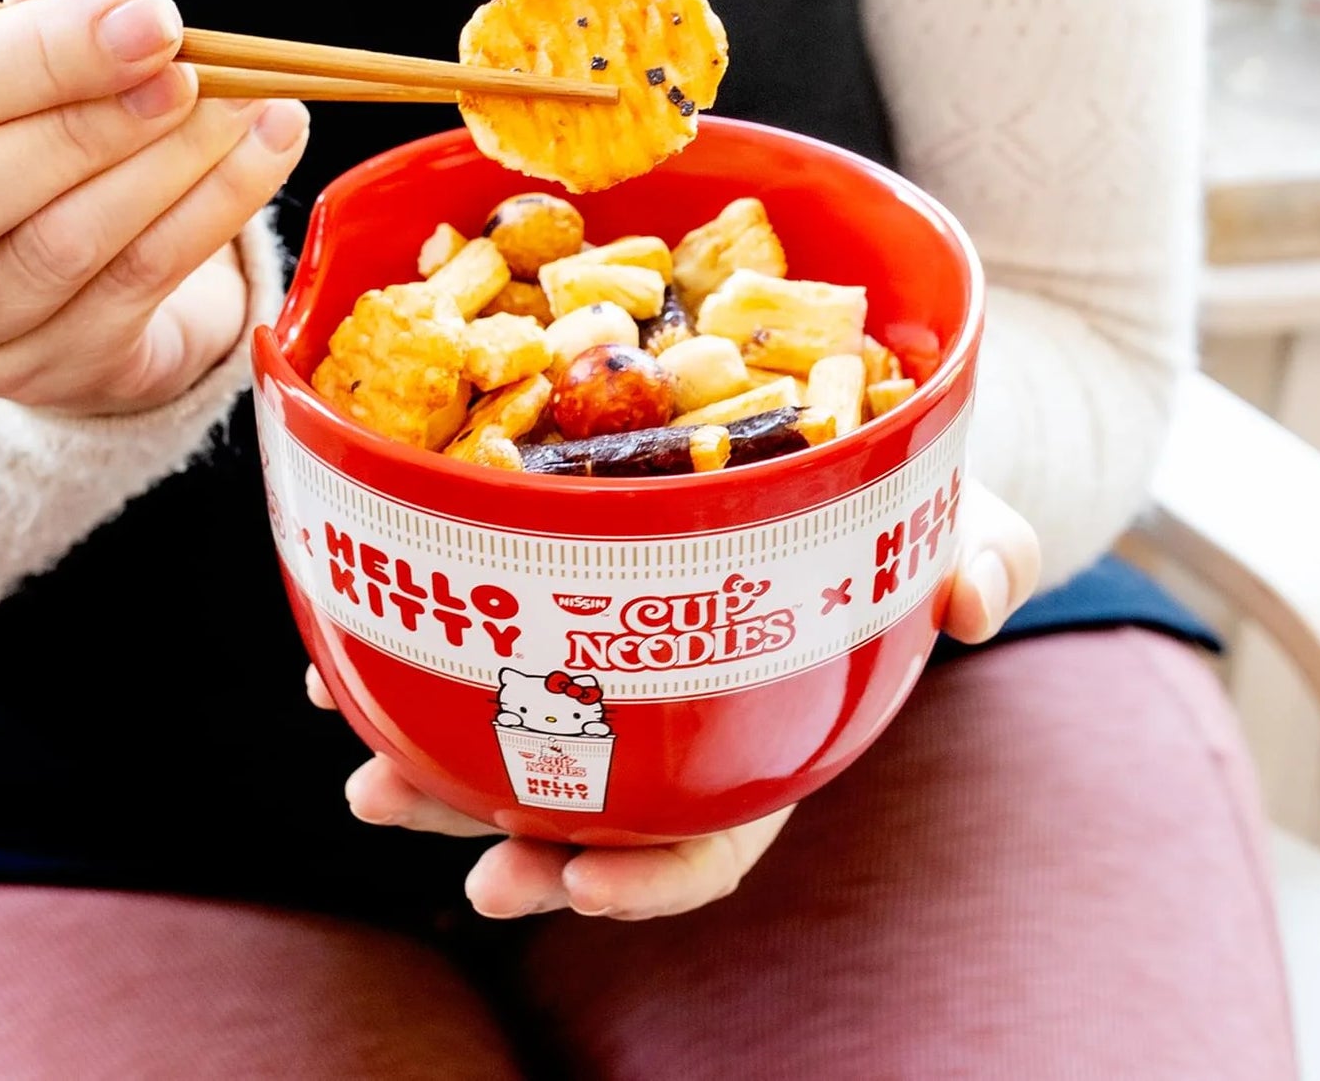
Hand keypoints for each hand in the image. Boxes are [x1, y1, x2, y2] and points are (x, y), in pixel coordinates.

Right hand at [0, 0, 309, 413]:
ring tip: (249, 102)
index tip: (147, 16)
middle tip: (190, 69)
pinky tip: (266, 147)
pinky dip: (212, 211)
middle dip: (88, 124)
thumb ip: (36, 6)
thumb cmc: (2, 144)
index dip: (32, 56)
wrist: (39, 285)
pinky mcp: (37, 379)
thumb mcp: (5, 70)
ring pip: (58, 253)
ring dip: (170, 168)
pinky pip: (133, 291)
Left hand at [307, 478, 1039, 919]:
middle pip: (590, 810)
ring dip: (434, 774)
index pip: (716, 836)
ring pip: (516, 750)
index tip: (580, 885)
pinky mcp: (561, 612)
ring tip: (362, 773)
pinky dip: (409, 671)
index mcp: (771, 731)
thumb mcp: (958, 515)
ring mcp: (615, 675)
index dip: (652, 877)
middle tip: (414, 828)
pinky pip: (479, 660)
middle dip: (502, 837)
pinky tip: (339, 668)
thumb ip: (979, 555)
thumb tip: (976, 603)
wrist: (839, 433)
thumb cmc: (898, 504)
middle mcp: (683, 721)